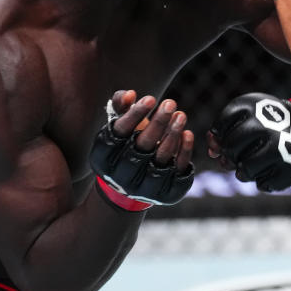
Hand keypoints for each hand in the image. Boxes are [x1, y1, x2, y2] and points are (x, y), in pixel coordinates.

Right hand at [91, 90, 194, 205]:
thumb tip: (129, 95)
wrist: (127, 191)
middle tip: (170, 103)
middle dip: (157, 124)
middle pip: (141, 147)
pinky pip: (178, 172)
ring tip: (181, 115)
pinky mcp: (165, 195)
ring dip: (173, 135)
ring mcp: (143, 188)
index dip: (133, 115)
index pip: (118, 134)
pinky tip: (187, 134)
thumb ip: (119, 107)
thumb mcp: (117, 128)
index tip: (150, 99)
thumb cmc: (123, 148)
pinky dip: (184, 152)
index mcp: (103, 158)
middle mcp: (121, 176)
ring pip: (160, 160)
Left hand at [207, 92, 290, 190]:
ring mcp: (283, 145)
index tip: (230, 138)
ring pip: (246, 170)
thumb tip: (213, 152)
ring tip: (250, 168)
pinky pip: (264, 184)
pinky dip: (263, 181)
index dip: (220, 138)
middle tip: (238, 157)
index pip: (221, 127)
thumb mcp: (248, 117)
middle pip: (231, 148)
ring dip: (244, 173)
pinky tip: (270, 171)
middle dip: (230, 156)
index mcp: (254, 105)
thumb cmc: (268, 124)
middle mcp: (269, 123)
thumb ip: (225, 131)